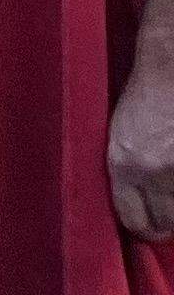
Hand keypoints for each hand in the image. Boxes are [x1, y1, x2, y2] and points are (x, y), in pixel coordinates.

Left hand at [115, 71, 173, 240]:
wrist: (170, 66)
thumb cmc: (146, 94)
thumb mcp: (124, 136)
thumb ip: (130, 171)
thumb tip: (142, 203)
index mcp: (124, 164)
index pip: (133, 219)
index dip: (144, 227)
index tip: (149, 225)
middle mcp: (155, 172)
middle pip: (167, 225)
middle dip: (169, 223)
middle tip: (169, 214)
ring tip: (171, 180)